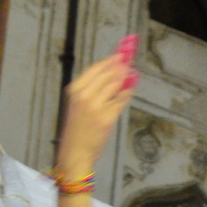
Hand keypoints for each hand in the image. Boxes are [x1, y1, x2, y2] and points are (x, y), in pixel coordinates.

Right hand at [56, 35, 139, 173]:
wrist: (75, 151)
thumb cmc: (78, 129)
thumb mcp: (79, 105)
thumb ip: (94, 89)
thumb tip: (113, 75)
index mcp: (75, 90)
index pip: (95, 69)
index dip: (110, 61)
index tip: (120, 55)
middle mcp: (84, 96)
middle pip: (106, 74)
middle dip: (120, 66)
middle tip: (129, 61)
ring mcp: (96, 106)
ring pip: (115, 85)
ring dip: (125, 77)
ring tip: (132, 72)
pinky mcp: (106, 118)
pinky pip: (120, 101)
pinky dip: (127, 93)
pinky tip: (130, 88)